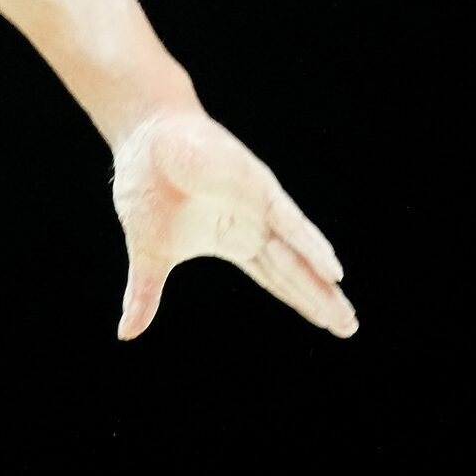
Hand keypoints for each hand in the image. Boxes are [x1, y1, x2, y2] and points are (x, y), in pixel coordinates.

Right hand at [110, 109, 355, 339]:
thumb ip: (145, 294)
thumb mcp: (148, 253)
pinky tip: (332, 271)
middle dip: (321, 301)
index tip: (327, 326)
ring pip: (299, 253)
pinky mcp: (257, 189)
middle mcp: (254, 228)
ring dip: (322, 282)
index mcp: (234, 242)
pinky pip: (289, 222)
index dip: (301, 301)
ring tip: (345, 311)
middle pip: (294, 272)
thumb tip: (127, 335)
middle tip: (349, 328)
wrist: (146, 140)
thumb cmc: (148, 188)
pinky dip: (310, 246)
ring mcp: (259, 209)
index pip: (276, 279)